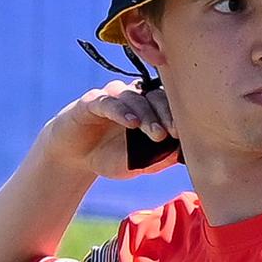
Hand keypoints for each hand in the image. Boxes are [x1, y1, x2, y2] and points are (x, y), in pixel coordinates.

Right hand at [39, 81, 176, 178]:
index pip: (167, 104)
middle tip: (173, 133)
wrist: (76, 157)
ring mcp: (112, 97)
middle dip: (165, 115)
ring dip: (147, 115)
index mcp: (148, 109)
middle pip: (154, 97)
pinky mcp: (91, 101)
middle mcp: (132, 98)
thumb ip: (159, 159)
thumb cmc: (111, 157)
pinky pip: (108, 101)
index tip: (185, 133)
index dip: (177, 116)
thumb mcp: (138, 164)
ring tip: (156, 134)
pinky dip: (121, 111)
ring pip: (133, 97)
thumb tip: (182, 154)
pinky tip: (131, 123)